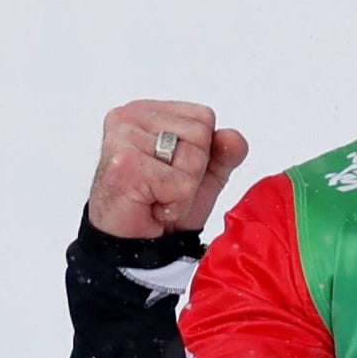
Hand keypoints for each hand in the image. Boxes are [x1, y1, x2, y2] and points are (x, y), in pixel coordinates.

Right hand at [86, 101, 250, 238]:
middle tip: (162, 188)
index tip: (171, 171)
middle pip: (200, 135)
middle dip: (192, 173)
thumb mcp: (204, 175)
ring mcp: (124, 137)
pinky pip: (179, 184)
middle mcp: (130, 116)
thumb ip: (224, 152)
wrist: (132, 246)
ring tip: (156, 197)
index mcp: (148, 111)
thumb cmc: (159, 206)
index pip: (203, 117)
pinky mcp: (124, 163)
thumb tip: (233, 137)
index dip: (200, 153)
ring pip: (192, 160)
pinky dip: (173, 206)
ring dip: (182, 192)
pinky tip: (150, 207)